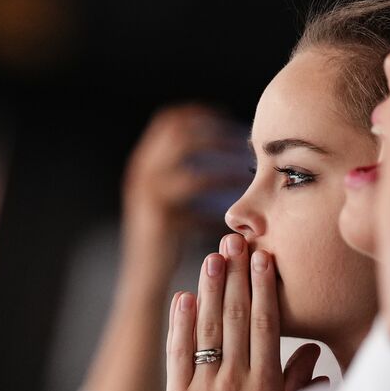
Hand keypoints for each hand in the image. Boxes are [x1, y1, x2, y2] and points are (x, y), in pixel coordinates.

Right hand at [121, 105, 248, 277]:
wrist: (144, 276)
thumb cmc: (166, 239)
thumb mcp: (170, 199)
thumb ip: (187, 177)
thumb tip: (228, 157)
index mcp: (144, 163)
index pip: (170, 121)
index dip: (199, 114)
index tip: (229, 119)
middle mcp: (141, 175)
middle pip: (179, 136)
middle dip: (215, 135)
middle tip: (245, 142)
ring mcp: (148, 198)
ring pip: (193, 176)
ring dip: (224, 176)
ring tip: (248, 178)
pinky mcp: (160, 223)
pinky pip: (198, 211)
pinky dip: (219, 211)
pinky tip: (238, 212)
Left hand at [161, 234, 323, 390]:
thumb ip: (300, 389)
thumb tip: (313, 353)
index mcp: (267, 389)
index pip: (266, 326)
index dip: (264, 288)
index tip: (265, 258)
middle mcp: (236, 383)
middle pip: (236, 318)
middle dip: (236, 276)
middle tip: (235, 242)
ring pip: (207, 329)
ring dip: (209, 290)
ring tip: (212, 257)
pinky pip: (177, 355)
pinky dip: (179, 325)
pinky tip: (182, 298)